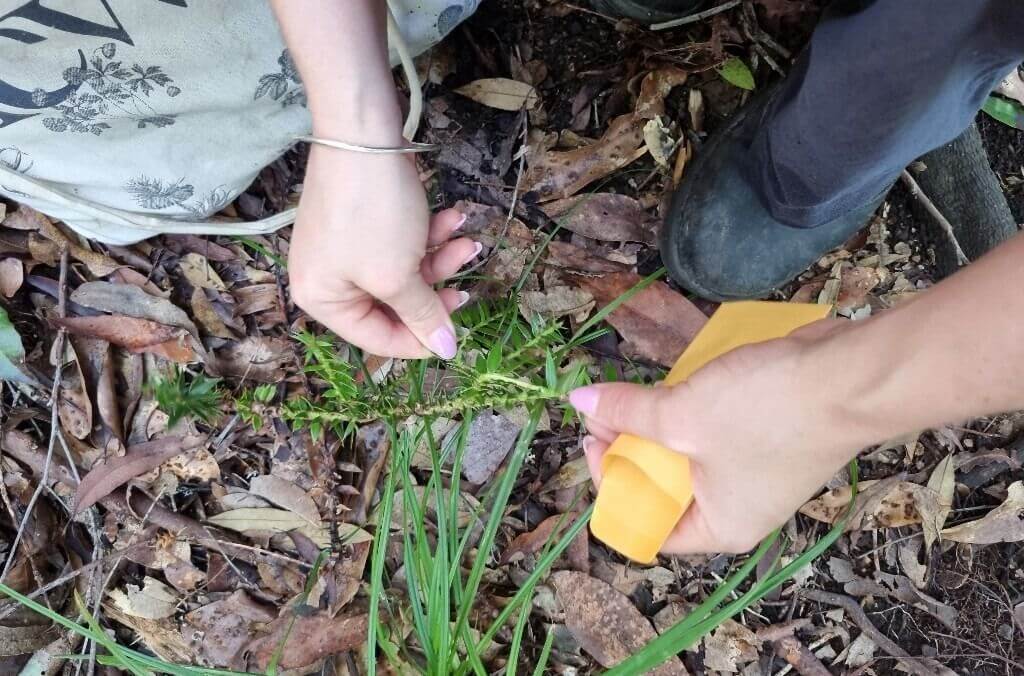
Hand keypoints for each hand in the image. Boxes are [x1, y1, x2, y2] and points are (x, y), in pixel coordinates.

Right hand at [289, 146, 479, 358]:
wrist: (363, 134)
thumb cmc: (373, 215)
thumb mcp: (398, 275)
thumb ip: (423, 316)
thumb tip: (446, 352)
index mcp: (321, 300)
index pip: (376, 338)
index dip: (419, 341)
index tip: (456, 336)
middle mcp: (326, 277)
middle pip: (393, 304)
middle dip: (435, 290)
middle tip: (467, 289)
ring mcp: (344, 245)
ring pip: (404, 270)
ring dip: (441, 258)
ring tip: (470, 242)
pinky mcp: (363, 218)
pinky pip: (400, 242)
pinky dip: (429, 235)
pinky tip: (454, 219)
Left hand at [570, 320, 869, 554]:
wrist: (850, 376)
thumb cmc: (764, 412)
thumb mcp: (681, 415)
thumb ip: (627, 411)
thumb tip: (578, 401)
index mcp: (719, 527)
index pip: (646, 525)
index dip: (611, 484)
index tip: (594, 437)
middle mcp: (737, 509)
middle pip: (664, 489)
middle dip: (629, 449)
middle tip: (604, 408)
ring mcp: (755, 474)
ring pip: (687, 457)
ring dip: (656, 428)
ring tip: (629, 394)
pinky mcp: (767, 438)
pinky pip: (712, 435)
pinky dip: (688, 416)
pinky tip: (670, 388)